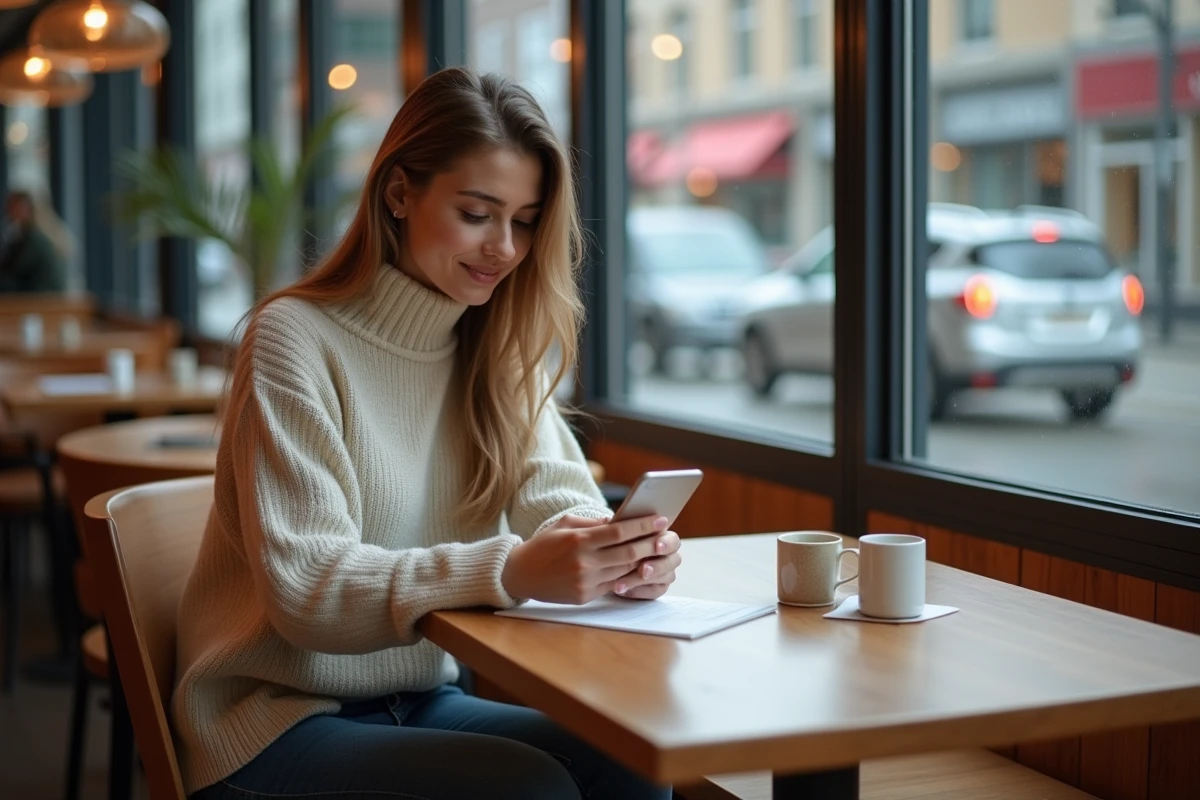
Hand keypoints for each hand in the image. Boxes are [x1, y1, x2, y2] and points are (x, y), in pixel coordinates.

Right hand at [501, 514, 676, 604]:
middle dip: (651, 544)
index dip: (643, 526)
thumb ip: (594, 523)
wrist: (520, 574)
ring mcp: (585, 581)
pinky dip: (628, 576)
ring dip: (644, 562)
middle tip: (666, 537)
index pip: (620, 532)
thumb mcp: (566, 524)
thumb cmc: (544, 544)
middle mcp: (584, 561)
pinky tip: (638, 568)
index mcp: (580, 539)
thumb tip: (621, 521)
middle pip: (629, 553)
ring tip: (657, 552)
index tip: (661, 519)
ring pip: (625, 571)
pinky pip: (614, 585)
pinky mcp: (585, 596)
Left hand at [611, 529, 682, 600]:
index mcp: (663, 536)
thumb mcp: (615, 531)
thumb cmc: (616, 539)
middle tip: (642, 570)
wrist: (609, 557)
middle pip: (673, 561)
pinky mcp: (657, 586)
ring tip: (621, 584)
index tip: (656, 546)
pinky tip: (624, 591)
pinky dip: (640, 592)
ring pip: (664, 578)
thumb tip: (611, 523)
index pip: (673, 540)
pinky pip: (655, 592)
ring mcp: (665, 571)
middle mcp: (667, 554)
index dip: (666, 544)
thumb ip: (621, 527)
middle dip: (657, 566)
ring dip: (642, 581)